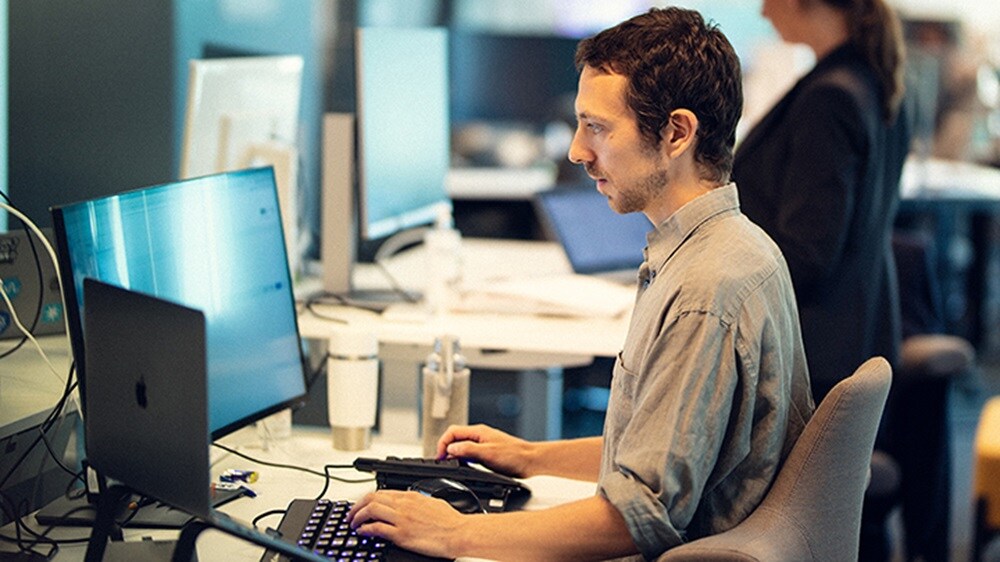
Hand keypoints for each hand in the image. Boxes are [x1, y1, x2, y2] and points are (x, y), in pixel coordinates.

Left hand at [347, 490, 468, 557]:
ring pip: (370, 510)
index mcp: (410, 496)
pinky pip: (376, 528)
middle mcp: (403, 505)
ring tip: (353, 524)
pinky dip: (365, 530)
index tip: (361, 506)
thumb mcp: (433, 502)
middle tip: (351, 515)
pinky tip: (362, 533)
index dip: (367, 499)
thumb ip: (418, 501)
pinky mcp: (401, 534)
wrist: (458, 533)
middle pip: (371, 498)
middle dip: (356, 506)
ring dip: (357, 517)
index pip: (381, 492)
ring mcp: (401, 519)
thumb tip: (412, 503)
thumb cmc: (450, 521)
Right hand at [436, 424, 533, 477]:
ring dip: (454, 455)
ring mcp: (484, 444)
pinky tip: (465, 468)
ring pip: (462, 446)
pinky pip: (470, 454)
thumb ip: (467, 450)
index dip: (442, 444)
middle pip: (455, 438)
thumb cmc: (514, 455)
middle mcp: (480, 436)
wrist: (531, 462)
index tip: (440, 457)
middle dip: (446, 449)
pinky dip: (463, 460)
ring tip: (452, 465)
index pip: (452, 432)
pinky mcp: (488, 453)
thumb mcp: (487, 453)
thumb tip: (450, 449)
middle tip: (443, 462)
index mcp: (478, 432)